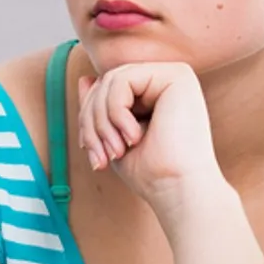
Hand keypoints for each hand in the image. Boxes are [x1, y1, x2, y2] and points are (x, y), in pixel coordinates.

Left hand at [78, 62, 222, 216]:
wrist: (179, 188)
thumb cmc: (152, 173)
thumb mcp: (114, 137)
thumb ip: (102, 107)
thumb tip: (84, 78)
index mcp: (157, 93)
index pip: (106, 90)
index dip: (88, 121)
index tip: (96, 158)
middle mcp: (168, 80)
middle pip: (106, 82)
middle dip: (91, 122)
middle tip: (102, 157)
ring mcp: (174, 75)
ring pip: (111, 80)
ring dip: (102, 121)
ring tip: (118, 151)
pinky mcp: (177, 76)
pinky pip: (122, 80)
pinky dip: (116, 112)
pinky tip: (134, 137)